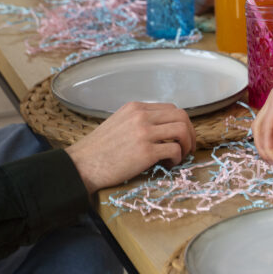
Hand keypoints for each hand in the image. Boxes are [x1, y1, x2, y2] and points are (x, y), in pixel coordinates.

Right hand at [66, 102, 195, 193]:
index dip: (182, 122)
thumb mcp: (119, 123)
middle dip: (190, 132)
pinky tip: (169, 164)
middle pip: (181, 116)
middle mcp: (141, 116)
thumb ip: (139, 121)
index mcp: (135, 108)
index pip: (171, 108)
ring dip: (186, 144)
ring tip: (181, 156)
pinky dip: (177, 158)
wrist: (81, 165)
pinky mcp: (146, 152)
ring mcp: (144, 133)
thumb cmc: (98, 149)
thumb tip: (162, 128)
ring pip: (182, 131)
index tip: (182, 135)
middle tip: (189, 147)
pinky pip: (174, 150)